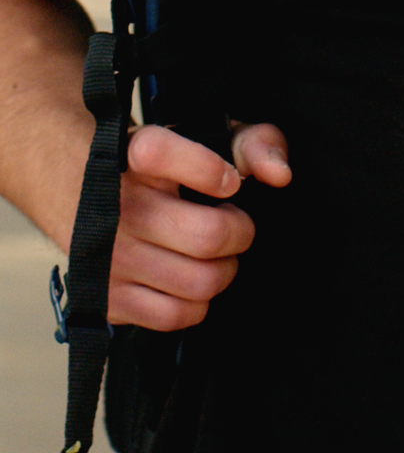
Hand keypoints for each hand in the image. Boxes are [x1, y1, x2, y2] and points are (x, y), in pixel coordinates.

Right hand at [107, 121, 290, 331]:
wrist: (76, 188)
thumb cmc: (158, 166)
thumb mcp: (203, 136)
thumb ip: (254, 143)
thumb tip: (279, 175)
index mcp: (135, 153)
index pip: (164, 154)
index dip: (212, 171)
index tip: (228, 182)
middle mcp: (118, 205)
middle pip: (209, 236)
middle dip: (238, 231)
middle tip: (233, 223)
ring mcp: (110, 257)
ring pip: (200, 281)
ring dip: (223, 268)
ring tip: (215, 252)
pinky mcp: (108, 297)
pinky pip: (174, 316)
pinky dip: (197, 303)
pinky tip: (192, 278)